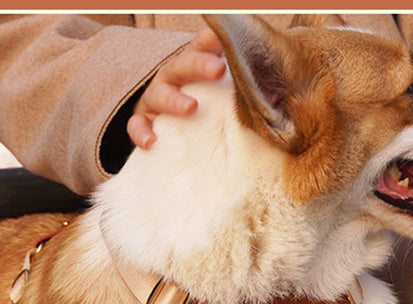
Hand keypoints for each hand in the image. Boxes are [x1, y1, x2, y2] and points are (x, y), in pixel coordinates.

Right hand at [127, 27, 225, 148]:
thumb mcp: (216, 88)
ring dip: (174, 100)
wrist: (169, 126)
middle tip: (219, 69)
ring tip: (191, 107)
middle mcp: (169, 78)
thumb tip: (261, 65)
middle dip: (199, 65)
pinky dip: (141, 133)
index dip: (210, 43)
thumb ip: (229, 76)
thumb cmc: (201, 103)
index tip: (224, 38)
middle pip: (180, 66)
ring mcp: (153, 100)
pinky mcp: (142, 121)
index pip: (199, 49)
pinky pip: (136, 125)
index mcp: (189, 67)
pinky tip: (151, 142)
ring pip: (159, 95)